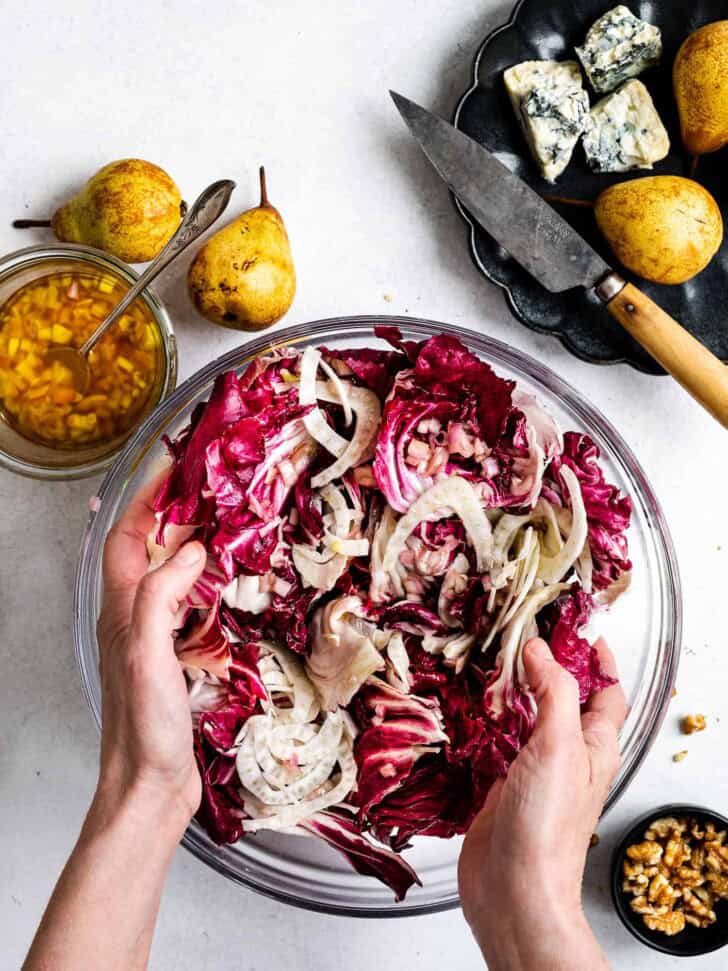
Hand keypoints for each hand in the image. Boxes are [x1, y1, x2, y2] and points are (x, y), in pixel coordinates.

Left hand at [95, 478, 205, 826]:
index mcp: (120, 610)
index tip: (178, 468)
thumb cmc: (142, 727)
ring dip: (194, 548)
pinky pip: (193, 608)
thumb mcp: (146, 653)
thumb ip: (161, 597)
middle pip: (149, 550)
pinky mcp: (177, 659)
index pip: (127, 537)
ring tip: (227, 527)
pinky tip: (232, 587)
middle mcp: (134, 617)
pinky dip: (210, 587)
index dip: (148, 499)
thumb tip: (190, 549)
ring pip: (173, 578)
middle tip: (212, 491)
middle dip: (175, 515)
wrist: (150, 787)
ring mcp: (156, 638)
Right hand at [458, 637, 626, 970]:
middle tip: (523, 637)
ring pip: (526, 720)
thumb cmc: (547, 827)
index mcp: (594, 745)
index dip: (599, 660)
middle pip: (564, 700)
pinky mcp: (501, 787)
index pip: (608, 692)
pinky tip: (465, 710)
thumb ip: (553, 691)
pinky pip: (495, 744)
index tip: (580, 630)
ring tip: (491, 663)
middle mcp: (567, 756)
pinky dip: (483, 723)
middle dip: (547, 668)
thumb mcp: (558, 745)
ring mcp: (533, 771)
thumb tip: (539, 648)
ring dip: (511, 693)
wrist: (514, 890)